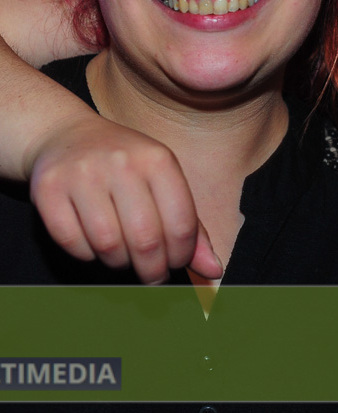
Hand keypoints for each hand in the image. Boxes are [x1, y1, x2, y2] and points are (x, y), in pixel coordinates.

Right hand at [26, 115, 221, 283]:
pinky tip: (95, 244)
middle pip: (146, 240)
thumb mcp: (164, 182)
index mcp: (158, 159)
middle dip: (152, 270)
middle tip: (152, 276)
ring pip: (108, 245)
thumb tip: (214, 270)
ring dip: (119, 263)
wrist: (67, 137)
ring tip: (124, 256)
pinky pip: (72, 242)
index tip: (176, 263)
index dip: (182, 256)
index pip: (181, 224)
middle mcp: (123, 163)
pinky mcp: (48, 189)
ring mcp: (83, 174)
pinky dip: (87, 254)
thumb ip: (191, 227)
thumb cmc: (127, 166)